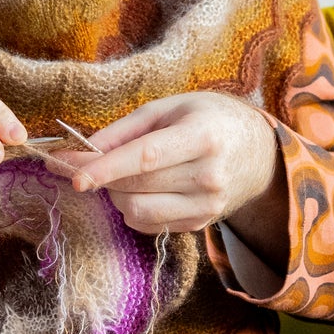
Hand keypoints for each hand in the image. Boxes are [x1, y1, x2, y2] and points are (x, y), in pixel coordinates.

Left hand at [62, 92, 278, 234]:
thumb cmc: (209, 119)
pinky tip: (141, 190)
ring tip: (121, 177)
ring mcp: (207, 205)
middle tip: (88, 164)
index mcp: (203, 137)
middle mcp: (209, 176)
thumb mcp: (170, 108)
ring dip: (117, 196)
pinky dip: (132, 209)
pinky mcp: (201, 224)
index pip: (146, 158)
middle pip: (138, 185)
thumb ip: (124, 130)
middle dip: (103, 177)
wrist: (258, 152)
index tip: (74, 175)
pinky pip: (149, 225)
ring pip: (139, 211)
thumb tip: (82, 151)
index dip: (107, 168)